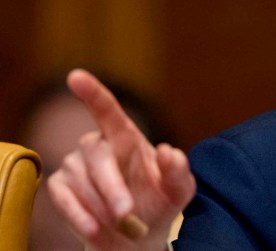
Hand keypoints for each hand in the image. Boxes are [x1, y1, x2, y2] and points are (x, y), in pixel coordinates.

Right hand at [48, 69, 195, 249]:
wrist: (136, 236)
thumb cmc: (160, 203)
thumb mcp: (179, 190)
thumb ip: (178, 171)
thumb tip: (168, 151)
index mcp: (127, 137)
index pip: (108, 110)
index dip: (92, 93)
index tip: (76, 76)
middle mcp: (99, 145)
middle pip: (97, 155)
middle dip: (111, 185)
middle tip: (126, 212)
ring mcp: (76, 165)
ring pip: (82, 181)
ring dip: (103, 206)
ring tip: (123, 223)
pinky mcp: (61, 187)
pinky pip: (64, 198)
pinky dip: (81, 216)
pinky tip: (96, 229)